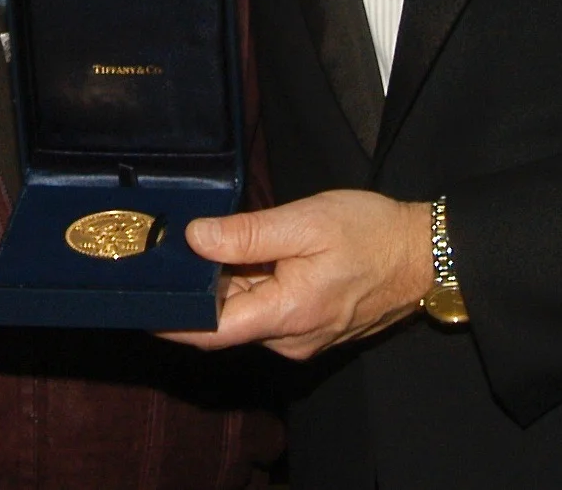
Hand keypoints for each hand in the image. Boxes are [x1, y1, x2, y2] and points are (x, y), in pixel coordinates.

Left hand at [160, 191, 434, 361]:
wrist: (424, 253)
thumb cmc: (370, 233)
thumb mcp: (306, 223)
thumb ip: (247, 234)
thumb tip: (194, 239)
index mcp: (286, 315)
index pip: (210, 332)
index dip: (169, 319)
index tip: (137, 299)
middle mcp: (290, 339)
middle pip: (224, 321)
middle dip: (195, 290)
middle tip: (163, 251)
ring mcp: (302, 335)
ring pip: (245, 313)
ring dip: (224, 284)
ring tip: (201, 242)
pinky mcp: (311, 324)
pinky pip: (267, 309)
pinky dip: (249, 284)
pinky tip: (244, 253)